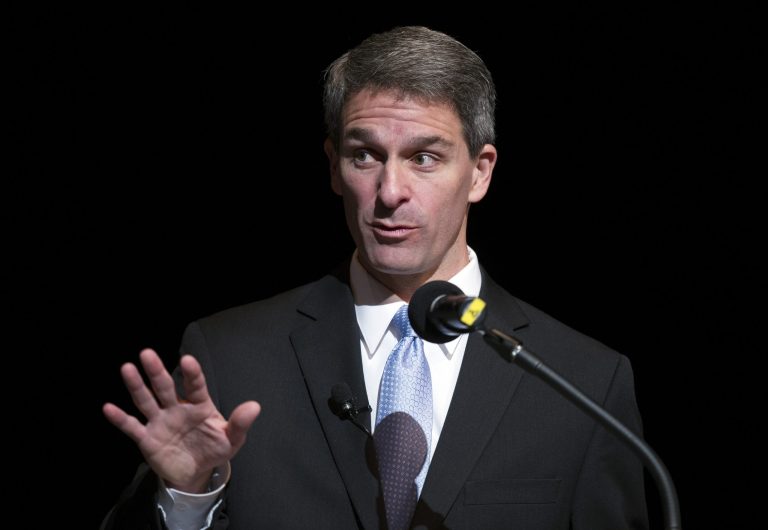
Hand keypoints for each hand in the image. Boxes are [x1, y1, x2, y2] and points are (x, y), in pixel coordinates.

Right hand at [103, 348, 260, 492]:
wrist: (195, 472)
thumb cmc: (214, 448)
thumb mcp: (232, 439)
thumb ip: (240, 423)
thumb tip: (255, 406)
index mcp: (199, 405)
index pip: (195, 385)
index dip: (192, 373)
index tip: (187, 360)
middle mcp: (177, 408)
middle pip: (165, 387)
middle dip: (157, 371)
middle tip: (147, 353)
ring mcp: (160, 421)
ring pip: (146, 400)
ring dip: (136, 386)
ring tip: (127, 368)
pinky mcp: (147, 438)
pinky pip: (132, 427)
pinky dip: (121, 418)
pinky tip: (108, 407)